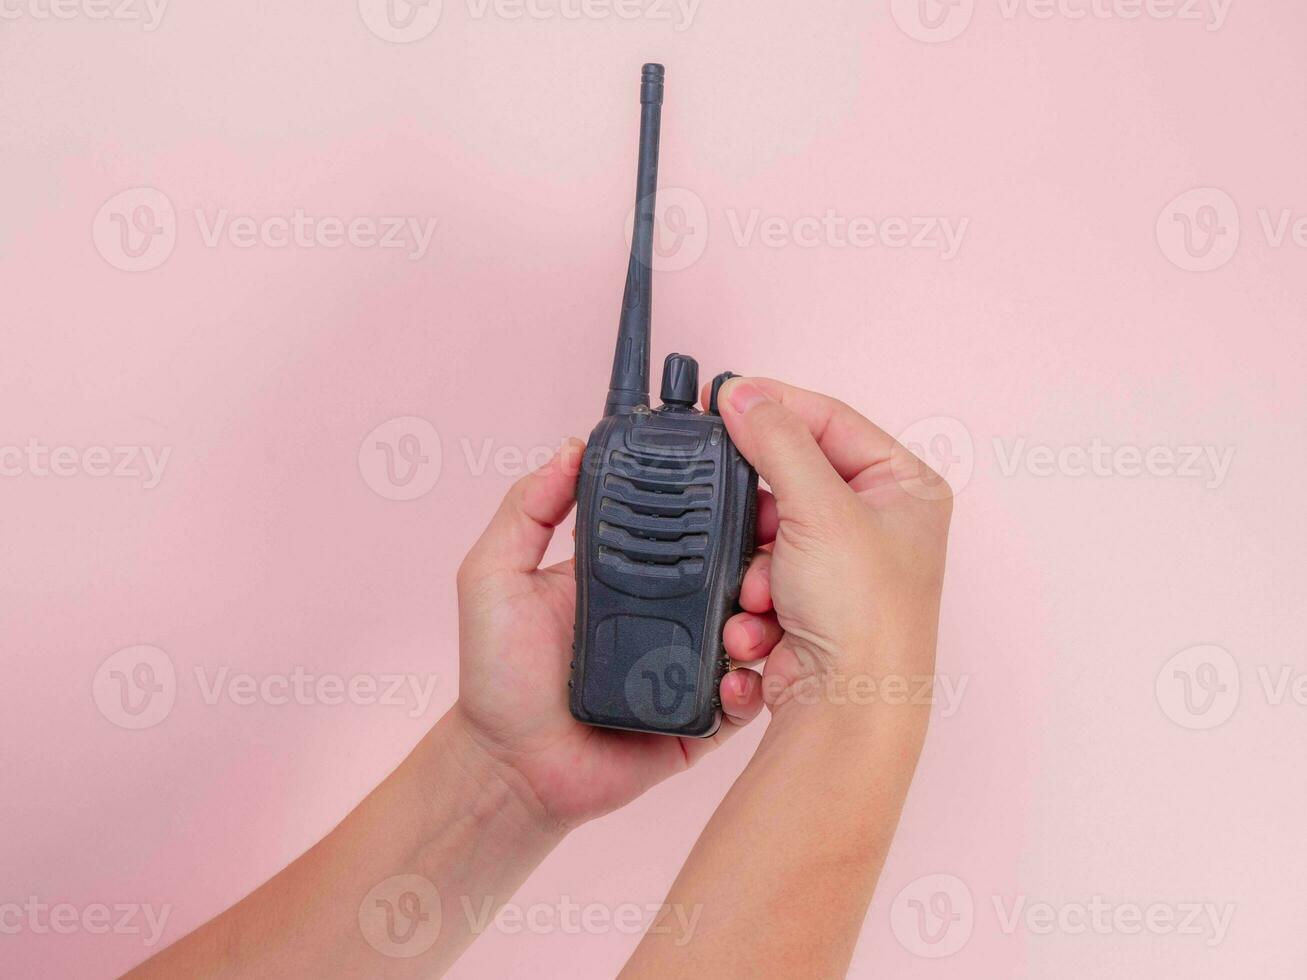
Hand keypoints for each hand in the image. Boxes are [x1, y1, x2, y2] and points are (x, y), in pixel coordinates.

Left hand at [453, 439, 763, 832]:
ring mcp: (689, 664)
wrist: (510, 768)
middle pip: (738, 572)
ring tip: (746, 625)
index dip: (724, 503)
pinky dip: (754, 685)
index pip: (688, 525)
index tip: (751, 485)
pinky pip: (747, 697)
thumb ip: (526, 508)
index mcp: (629, 572)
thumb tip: (571, 447)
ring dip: (765, 620)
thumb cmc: (496, 675)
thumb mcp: (494, 575)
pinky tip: (737, 676)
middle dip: (765, 560)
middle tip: (765, 561)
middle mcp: (668, 610)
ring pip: (754, 630)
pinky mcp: (702, 717)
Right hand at [709, 377, 951, 726]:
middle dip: (761, 518)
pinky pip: (758, 580)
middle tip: (749, 523)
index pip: (831, 420)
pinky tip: (762, 628)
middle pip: (791, 482)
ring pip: (765, 535)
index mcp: (906, 487)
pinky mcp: (809, 607)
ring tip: (763, 595)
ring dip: (752, 569)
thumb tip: (742, 394)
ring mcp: (843, 569)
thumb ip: (776, 441)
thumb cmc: (866, 617)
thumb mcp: (819, 507)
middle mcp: (880, 524)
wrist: (846, 711)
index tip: (726, 397)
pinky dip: (751, 605)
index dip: (776, 406)